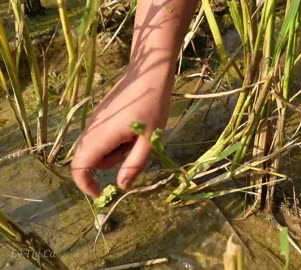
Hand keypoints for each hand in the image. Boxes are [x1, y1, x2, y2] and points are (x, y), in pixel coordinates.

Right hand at [71, 65, 173, 196]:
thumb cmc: (153, 105)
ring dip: (115, 150)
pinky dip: (115, 140)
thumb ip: (134, 164)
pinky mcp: (100, 114)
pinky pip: (101, 136)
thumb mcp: (150, 140)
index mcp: (101, 136)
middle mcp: (92, 128)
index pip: (79, 167)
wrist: (149, 73)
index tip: (102, 192)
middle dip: (110, 163)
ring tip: (138, 135)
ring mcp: (94, 120)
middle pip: (89, 159)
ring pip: (97, 147)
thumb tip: (121, 186)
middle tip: (135, 150)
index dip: (86, 185)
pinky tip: (133, 127)